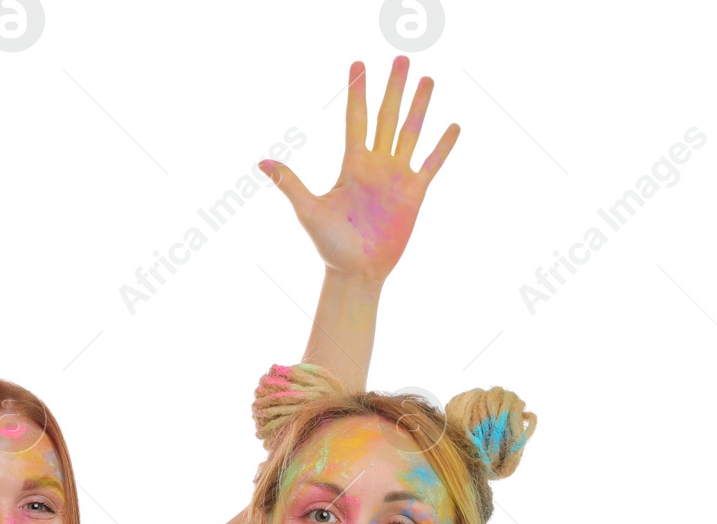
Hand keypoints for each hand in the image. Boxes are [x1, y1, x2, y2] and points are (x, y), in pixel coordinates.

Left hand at [263, 56, 459, 282]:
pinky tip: (453, 126)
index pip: (356, 119)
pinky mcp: (414, 194)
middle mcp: (375, 165)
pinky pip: (430, 164)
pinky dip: (441, 146)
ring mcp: (396, 178)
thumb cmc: (330, 245)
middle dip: (394, 88)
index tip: (359, 64)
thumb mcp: (308, 210)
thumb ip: (290, 184)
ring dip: (419, 107)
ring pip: (410, 133)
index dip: (357, 92)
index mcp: (352, 165)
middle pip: (387, 117)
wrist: (356, 272)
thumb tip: (263, 162)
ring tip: (428, 80)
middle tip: (401, 58)